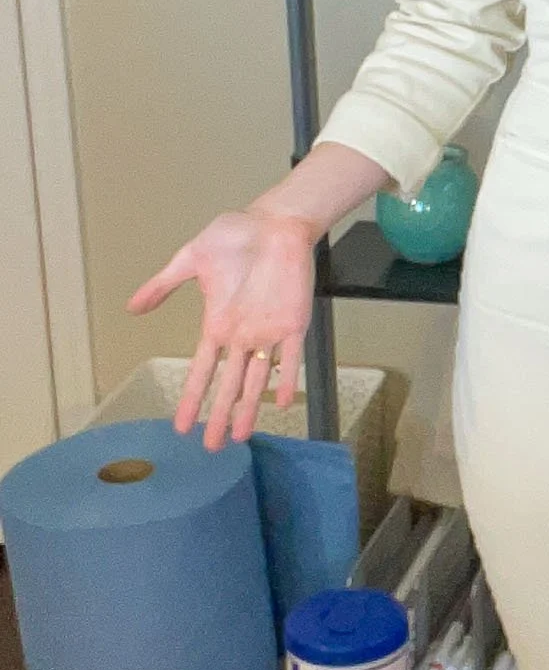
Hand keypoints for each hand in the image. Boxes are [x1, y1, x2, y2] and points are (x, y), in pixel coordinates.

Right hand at [127, 209, 316, 450]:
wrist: (274, 222)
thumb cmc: (235, 236)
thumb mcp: (191, 258)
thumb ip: (164, 284)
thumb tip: (132, 308)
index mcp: (217, 324)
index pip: (202, 370)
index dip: (192, 398)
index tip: (181, 426)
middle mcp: (242, 336)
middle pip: (229, 384)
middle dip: (220, 416)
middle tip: (212, 448)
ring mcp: (269, 332)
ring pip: (258, 379)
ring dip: (249, 407)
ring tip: (241, 436)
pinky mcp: (295, 323)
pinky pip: (292, 358)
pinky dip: (287, 379)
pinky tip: (282, 402)